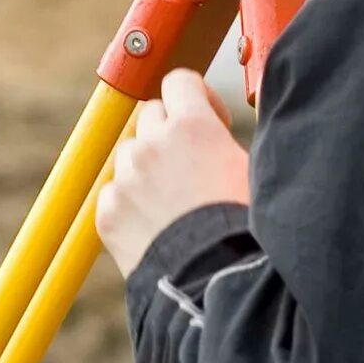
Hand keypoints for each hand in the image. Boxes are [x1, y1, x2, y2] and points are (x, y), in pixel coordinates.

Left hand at [95, 70, 250, 275]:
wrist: (213, 281)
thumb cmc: (247, 229)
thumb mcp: (256, 171)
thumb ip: (231, 140)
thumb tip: (229, 130)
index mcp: (191, 125)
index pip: (179, 81)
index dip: (197, 98)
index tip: (211, 122)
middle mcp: (151, 143)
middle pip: (151, 115)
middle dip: (170, 132)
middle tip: (194, 165)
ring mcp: (125, 178)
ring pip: (129, 154)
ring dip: (147, 167)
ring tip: (175, 201)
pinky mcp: (108, 212)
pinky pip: (113, 194)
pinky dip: (130, 204)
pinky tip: (157, 226)